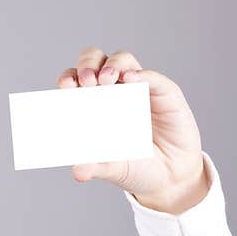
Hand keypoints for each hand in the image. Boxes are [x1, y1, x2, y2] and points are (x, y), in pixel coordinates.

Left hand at [56, 47, 209, 214]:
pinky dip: (141, 74)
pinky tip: (132, 79)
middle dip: (88, 65)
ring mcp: (138, 89)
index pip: (76, 82)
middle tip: (87, 81)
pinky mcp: (164, 92)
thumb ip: (95, 167)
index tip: (65, 87)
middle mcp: (114, 91)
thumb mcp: (113, 169)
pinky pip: (152, 77)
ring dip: (112, 64)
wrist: (171, 175)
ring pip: (123, 60)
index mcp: (93, 105)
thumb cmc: (136, 166)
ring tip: (106, 79)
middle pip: (96, 61)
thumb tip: (78, 172)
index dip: (69, 79)